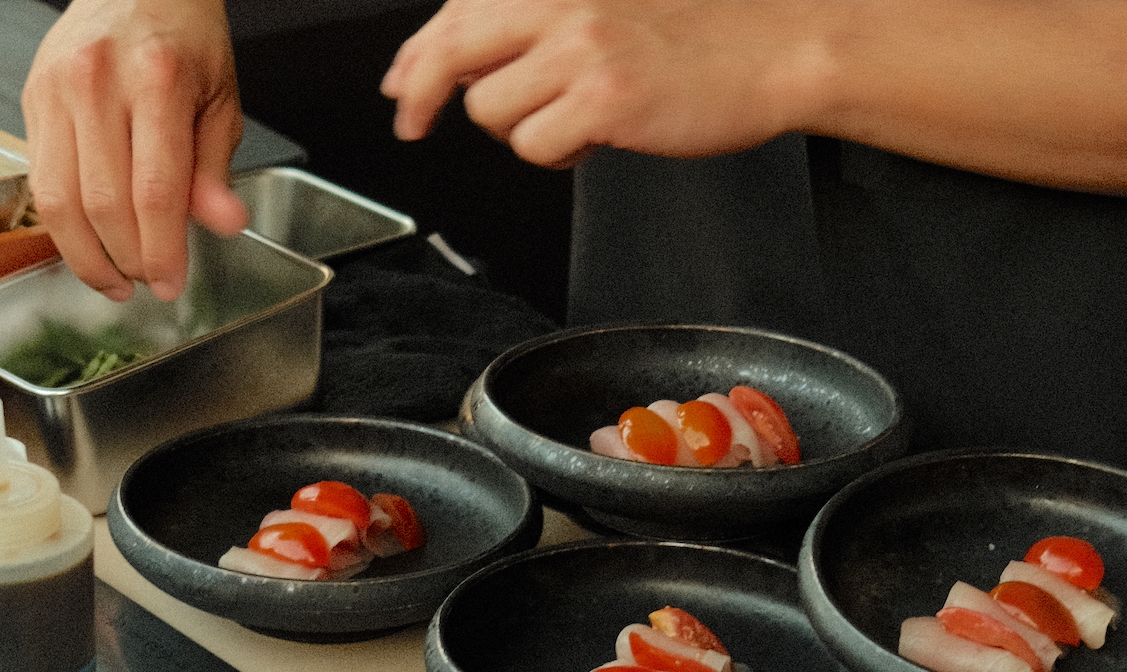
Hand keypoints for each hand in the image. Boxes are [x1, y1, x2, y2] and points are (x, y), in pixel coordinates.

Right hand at [22, 0, 248, 300]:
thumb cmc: (186, 42)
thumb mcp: (221, 102)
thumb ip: (216, 170)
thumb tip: (224, 224)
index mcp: (159, 83)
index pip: (156, 192)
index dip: (163, 251)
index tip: (173, 284)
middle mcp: (100, 84)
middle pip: (105, 204)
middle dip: (130, 259)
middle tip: (152, 282)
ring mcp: (58, 91)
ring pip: (61, 201)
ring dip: (89, 255)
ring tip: (117, 280)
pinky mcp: (32, 101)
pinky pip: (41, 182)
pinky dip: (64, 226)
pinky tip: (89, 245)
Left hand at [382, 0, 1126, 194]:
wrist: (776, 49)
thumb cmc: (700, 36)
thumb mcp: (608, 11)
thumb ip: (539, 30)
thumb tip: (468, 70)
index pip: (458, 13)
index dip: (416, 54)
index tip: (399, 86)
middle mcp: (561, 6)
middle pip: (452, 51)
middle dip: (417, 92)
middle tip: (408, 122)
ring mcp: (582, 50)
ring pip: (494, 113)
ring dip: (521, 129)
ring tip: (573, 121)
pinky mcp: (603, 99)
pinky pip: (537, 147)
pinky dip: (558, 153)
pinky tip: (598, 137)